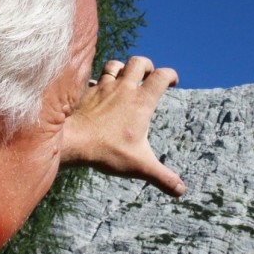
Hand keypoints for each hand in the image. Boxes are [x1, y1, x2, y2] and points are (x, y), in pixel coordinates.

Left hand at [62, 56, 185, 196]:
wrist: (72, 142)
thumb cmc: (107, 152)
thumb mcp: (140, 166)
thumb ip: (162, 177)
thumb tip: (181, 191)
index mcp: (141, 102)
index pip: (162, 76)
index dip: (171, 75)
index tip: (173, 82)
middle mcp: (124, 89)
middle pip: (139, 62)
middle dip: (147, 65)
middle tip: (149, 75)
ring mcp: (104, 88)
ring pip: (116, 65)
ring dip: (123, 68)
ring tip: (125, 78)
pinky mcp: (87, 92)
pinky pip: (95, 78)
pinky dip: (100, 81)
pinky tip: (100, 91)